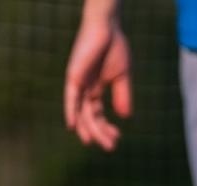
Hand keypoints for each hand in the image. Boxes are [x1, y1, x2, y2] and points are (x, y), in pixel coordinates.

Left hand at [63, 13, 132, 150]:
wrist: (107, 27)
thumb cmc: (114, 47)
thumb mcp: (122, 76)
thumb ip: (122, 95)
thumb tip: (126, 117)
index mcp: (95, 90)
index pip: (98, 115)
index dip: (105, 128)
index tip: (116, 139)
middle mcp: (84, 90)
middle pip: (89, 118)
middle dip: (99, 133)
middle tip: (110, 146)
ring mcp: (78, 85)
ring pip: (80, 113)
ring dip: (87, 128)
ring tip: (93, 142)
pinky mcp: (73, 77)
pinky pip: (70, 98)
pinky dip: (70, 112)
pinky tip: (72, 127)